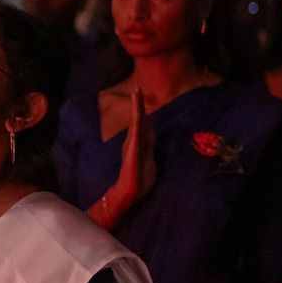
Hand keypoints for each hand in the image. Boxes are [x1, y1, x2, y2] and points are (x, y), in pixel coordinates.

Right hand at [113, 87, 156, 212]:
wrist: (130, 193)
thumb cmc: (140, 181)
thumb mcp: (150, 160)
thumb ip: (150, 147)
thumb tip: (151, 133)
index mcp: (138, 144)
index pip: (142, 125)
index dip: (143, 113)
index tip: (143, 101)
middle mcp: (133, 141)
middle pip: (137, 119)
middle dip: (138, 104)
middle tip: (137, 89)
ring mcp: (132, 144)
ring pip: (135, 121)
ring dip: (136, 107)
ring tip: (136, 93)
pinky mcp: (133, 148)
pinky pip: (135, 131)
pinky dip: (136, 120)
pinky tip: (138, 111)